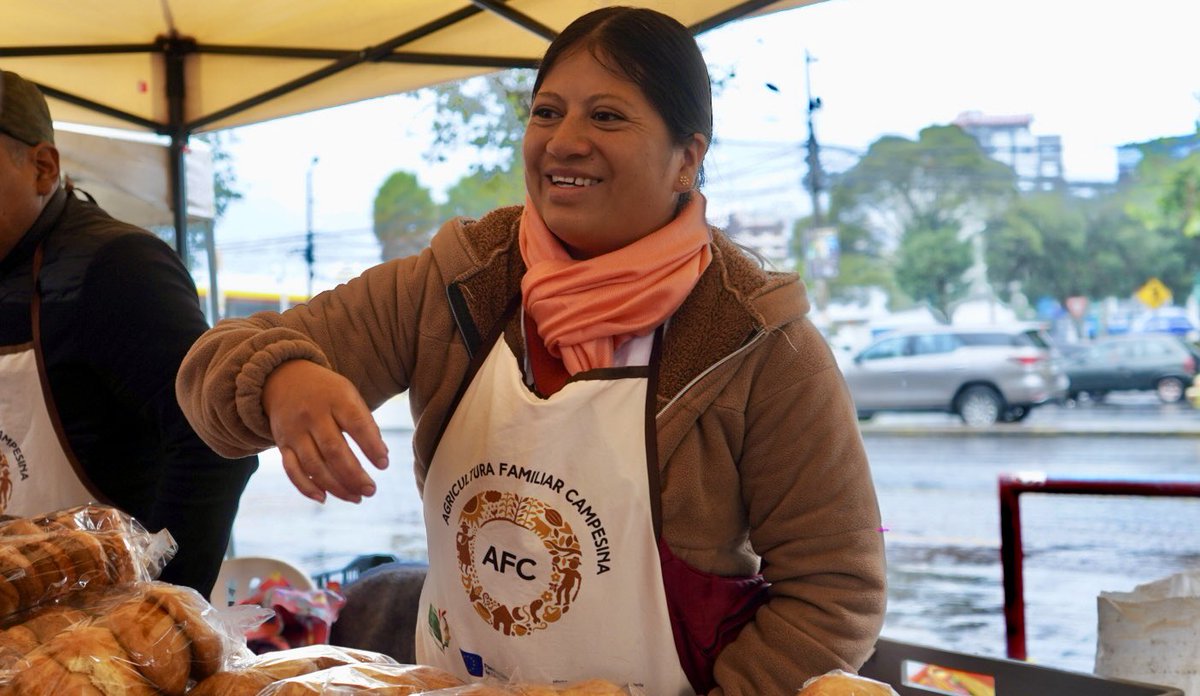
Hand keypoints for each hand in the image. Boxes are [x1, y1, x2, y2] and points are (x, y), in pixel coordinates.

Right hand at [262, 360, 388, 502]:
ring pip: (313, 465)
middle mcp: (312, 415)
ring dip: (336, 486)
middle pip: (333, 450)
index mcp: (335, 399)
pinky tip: (324, 498)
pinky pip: (291, 470)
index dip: (371, 446)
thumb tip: (382, 456)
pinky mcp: (282, 443)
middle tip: (371, 490)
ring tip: (356, 498)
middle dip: (354, 475)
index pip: (356, 424)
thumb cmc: (327, 392)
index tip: (384, 464)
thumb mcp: (348, 395)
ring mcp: (295, 431)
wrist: (283, 378)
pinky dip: (306, 487)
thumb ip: (365, 422)